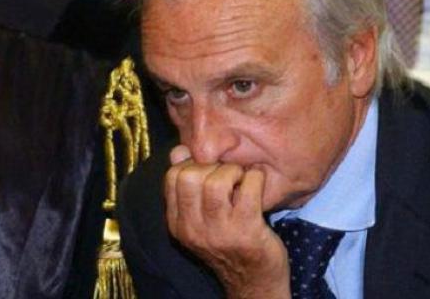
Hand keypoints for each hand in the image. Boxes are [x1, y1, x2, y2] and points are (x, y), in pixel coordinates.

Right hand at [165, 145, 290, 298]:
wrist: (253, 281)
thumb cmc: (229, 242)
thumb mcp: (200, 219)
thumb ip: (188, 187)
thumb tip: (178, 150)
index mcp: (177, 224)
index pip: (172, 176)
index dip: (194, 163)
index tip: (211, 169)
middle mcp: (192, 229)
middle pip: (188, 175)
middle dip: (211, 166)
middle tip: (227, 174)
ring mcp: (219, 231)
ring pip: (215, 181)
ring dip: (233, 171)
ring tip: (241, 180)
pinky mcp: (246, 230)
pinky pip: (248, 187)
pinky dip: (255, 177)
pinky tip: (257, 184)